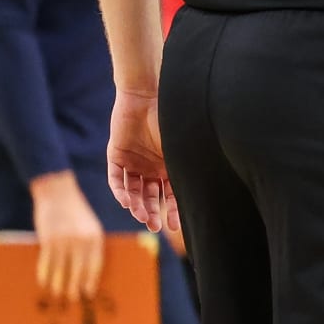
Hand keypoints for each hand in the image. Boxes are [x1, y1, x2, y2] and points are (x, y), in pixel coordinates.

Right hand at [30, 172, 104, 302]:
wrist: (59, 193)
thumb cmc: (76, 212)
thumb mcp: (90, 226)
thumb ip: (90, 244)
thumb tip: (87, 270)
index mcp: (96, 237)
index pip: (95, 265)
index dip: (91, 281)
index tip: (89, 293)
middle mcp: (82, 240)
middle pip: (79, 270)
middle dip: (75, 286)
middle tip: (73, 299)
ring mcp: (65, 240)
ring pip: (61, 269)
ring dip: (58, 284)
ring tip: (57, 294)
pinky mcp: (49, 239)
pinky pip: (47, 262)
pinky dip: (45, 274)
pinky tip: (44, 282)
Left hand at [107, 89, 177, 233]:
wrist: (145, 96)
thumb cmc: (168, 119)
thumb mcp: (180, 148)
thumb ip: (186, 168)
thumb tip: (206, 191)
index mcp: (168, 165)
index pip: (170, 194)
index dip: (173, 210)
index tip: (176, 227)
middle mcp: (151, 166)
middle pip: (150, 196)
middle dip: (152, 212)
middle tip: (153, 227)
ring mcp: (133, 162)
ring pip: (133, 190)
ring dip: (136, 205)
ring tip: (140, 216)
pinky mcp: (116, 156)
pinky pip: (116, 179)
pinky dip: (120, 191)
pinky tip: (126, 202)